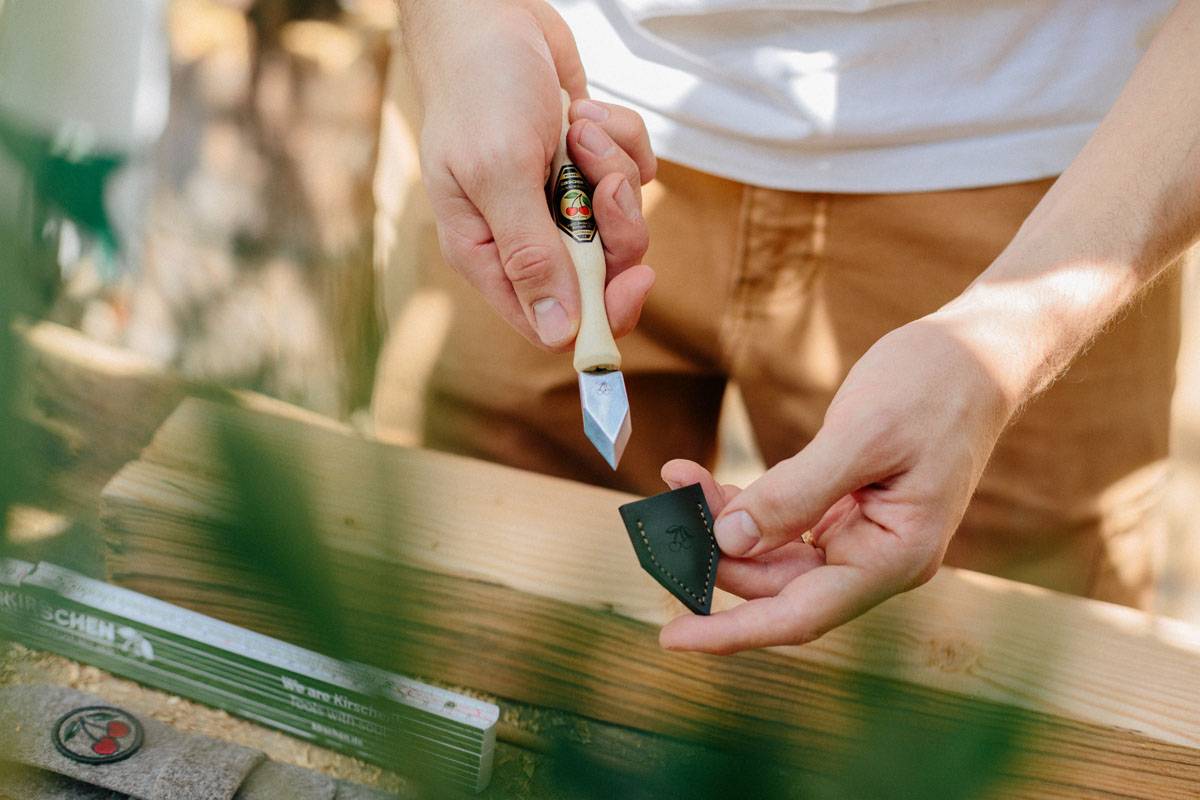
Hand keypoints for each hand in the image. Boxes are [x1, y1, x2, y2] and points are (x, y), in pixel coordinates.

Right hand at [401, 0, 656, 347]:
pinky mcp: (589, 167)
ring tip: (579, 130)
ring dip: (614, 171)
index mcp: (489, 254)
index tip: (632, 281)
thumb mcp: (500, 174)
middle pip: (601, 277)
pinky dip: (622, 141)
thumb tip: (559, 335)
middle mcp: (526, 236)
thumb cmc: (480, 89)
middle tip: (604, 185)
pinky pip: (634, 176)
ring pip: (623, 223)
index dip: (599, 314)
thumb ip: (531, 256)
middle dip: (615, 228)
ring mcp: (559, 201)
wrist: (492, 15)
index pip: (550, 321)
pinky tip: (585, 112)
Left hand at [659, 315, 1018, 653]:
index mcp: (896, 557)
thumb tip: (730, 542)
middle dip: (713, 556)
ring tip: (674, 484)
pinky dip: (740, 502)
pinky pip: (781, 520)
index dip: (733, 631)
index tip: (671, 638)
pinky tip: (697, 478)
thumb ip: (796, 493)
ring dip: (720, 524)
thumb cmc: (934, 386)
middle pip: (777, 584)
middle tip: (658, 522)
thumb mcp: (861, 435)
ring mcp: (860, 535)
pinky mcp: (844, 508)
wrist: (978, 352)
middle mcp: (877, 558)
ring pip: (772, 552)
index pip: (801, 615)